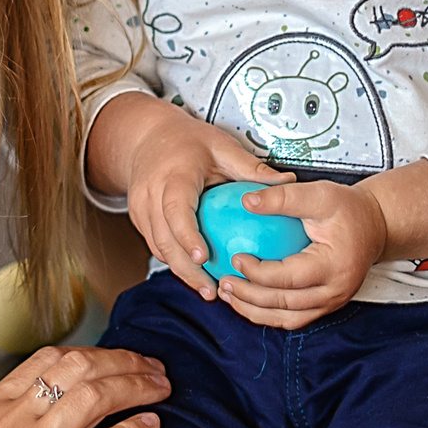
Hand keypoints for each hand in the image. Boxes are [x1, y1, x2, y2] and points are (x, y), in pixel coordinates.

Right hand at [90, 93, 285, 299]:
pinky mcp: (139, 219)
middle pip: (164, 238)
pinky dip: (175, 262)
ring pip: (158, 247)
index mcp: (173, 175)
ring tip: (208, 290)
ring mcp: (141, 208)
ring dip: (181, 272)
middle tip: (211, 290)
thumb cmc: (188, 141)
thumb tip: (288, 183)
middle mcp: (151, 193)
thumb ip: (251, 168)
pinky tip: (197, 275)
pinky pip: (156, 245)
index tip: (203, 257)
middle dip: (186, 269)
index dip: (187, 235)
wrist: (147, 137)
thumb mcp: (222, 146)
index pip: (176, 209)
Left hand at [214, 181, 386, 330]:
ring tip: (229, 295)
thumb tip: (247, 201)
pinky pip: (294, 318)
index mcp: (334, 266)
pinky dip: (268, 314)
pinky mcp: (327, 306)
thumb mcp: (320, 194)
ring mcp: (332, 303)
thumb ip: (284, 198)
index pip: (288, 277)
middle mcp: (335, 292)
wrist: (376, 226)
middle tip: (223, 282)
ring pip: (287, 318)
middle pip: (284, 304)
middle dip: (249, 297)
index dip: (258, 273)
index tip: (236, 257)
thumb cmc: (348, 209)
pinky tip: (247, 301)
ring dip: (255, 311)